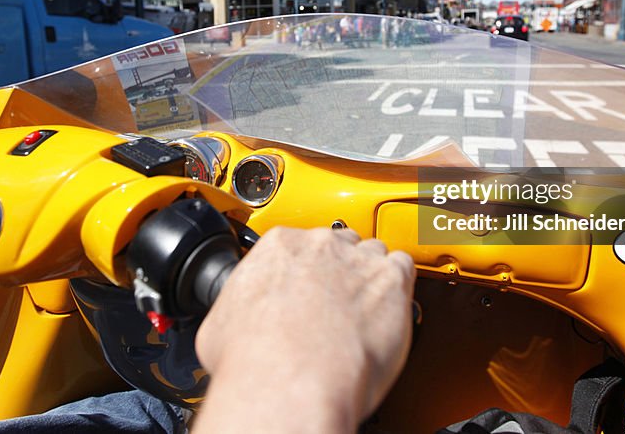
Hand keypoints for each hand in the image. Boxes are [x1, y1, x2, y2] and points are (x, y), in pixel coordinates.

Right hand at [193, 227, 414, 432]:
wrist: (291, 381)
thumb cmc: (257, 359)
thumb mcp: (220, 327)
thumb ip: (235, 310)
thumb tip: (233, 324)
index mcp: (279, 247)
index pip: (299, 243)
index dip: (304, 269)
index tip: (303, 289)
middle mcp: (321, 245)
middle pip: (339, 243)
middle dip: (338, 270)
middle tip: (333, 303)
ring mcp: (359, 260)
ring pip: (373, 253)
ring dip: (371, 277)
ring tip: (365, 309)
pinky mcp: (392, 281)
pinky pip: (404, 267)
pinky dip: (400, 284)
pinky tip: (392, 305)